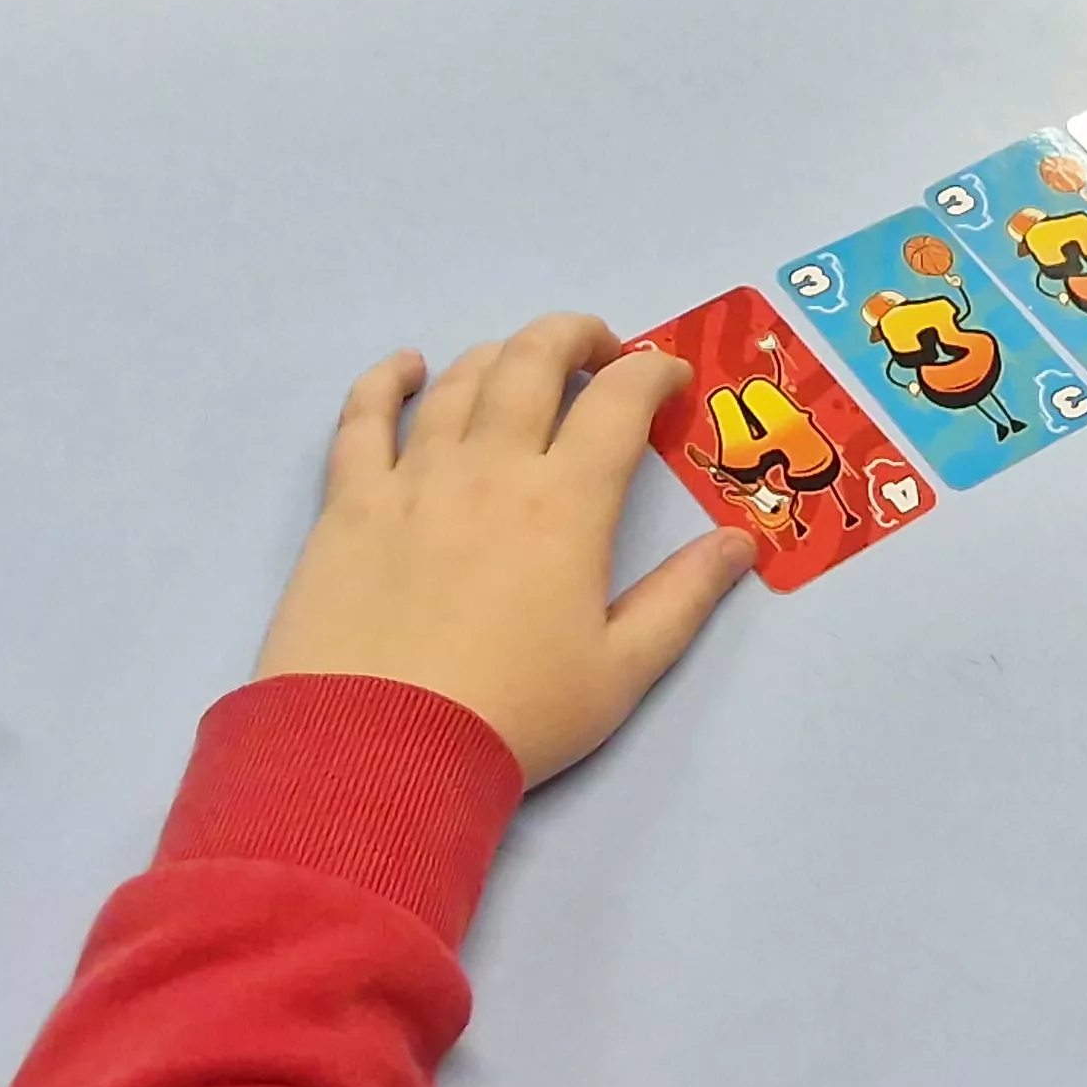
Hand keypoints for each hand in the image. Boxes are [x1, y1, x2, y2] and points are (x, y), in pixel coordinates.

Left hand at [256, 315, 756, 787]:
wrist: (379, 750)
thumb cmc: (514, 716)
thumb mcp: (621, 672)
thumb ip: (683, 599)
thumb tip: (739, 542)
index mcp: (566, 503)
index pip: (618, 401)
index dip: (652, 372)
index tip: (668, 380)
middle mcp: (489, 468)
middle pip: (531, 361)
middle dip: (573, 336)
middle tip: (596, 350)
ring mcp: (412, 478)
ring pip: (456, 381)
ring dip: (498, 357)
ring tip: (518, 366)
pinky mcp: (348, 503)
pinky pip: (361, 418)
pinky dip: (384, 380)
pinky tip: (403, 367)